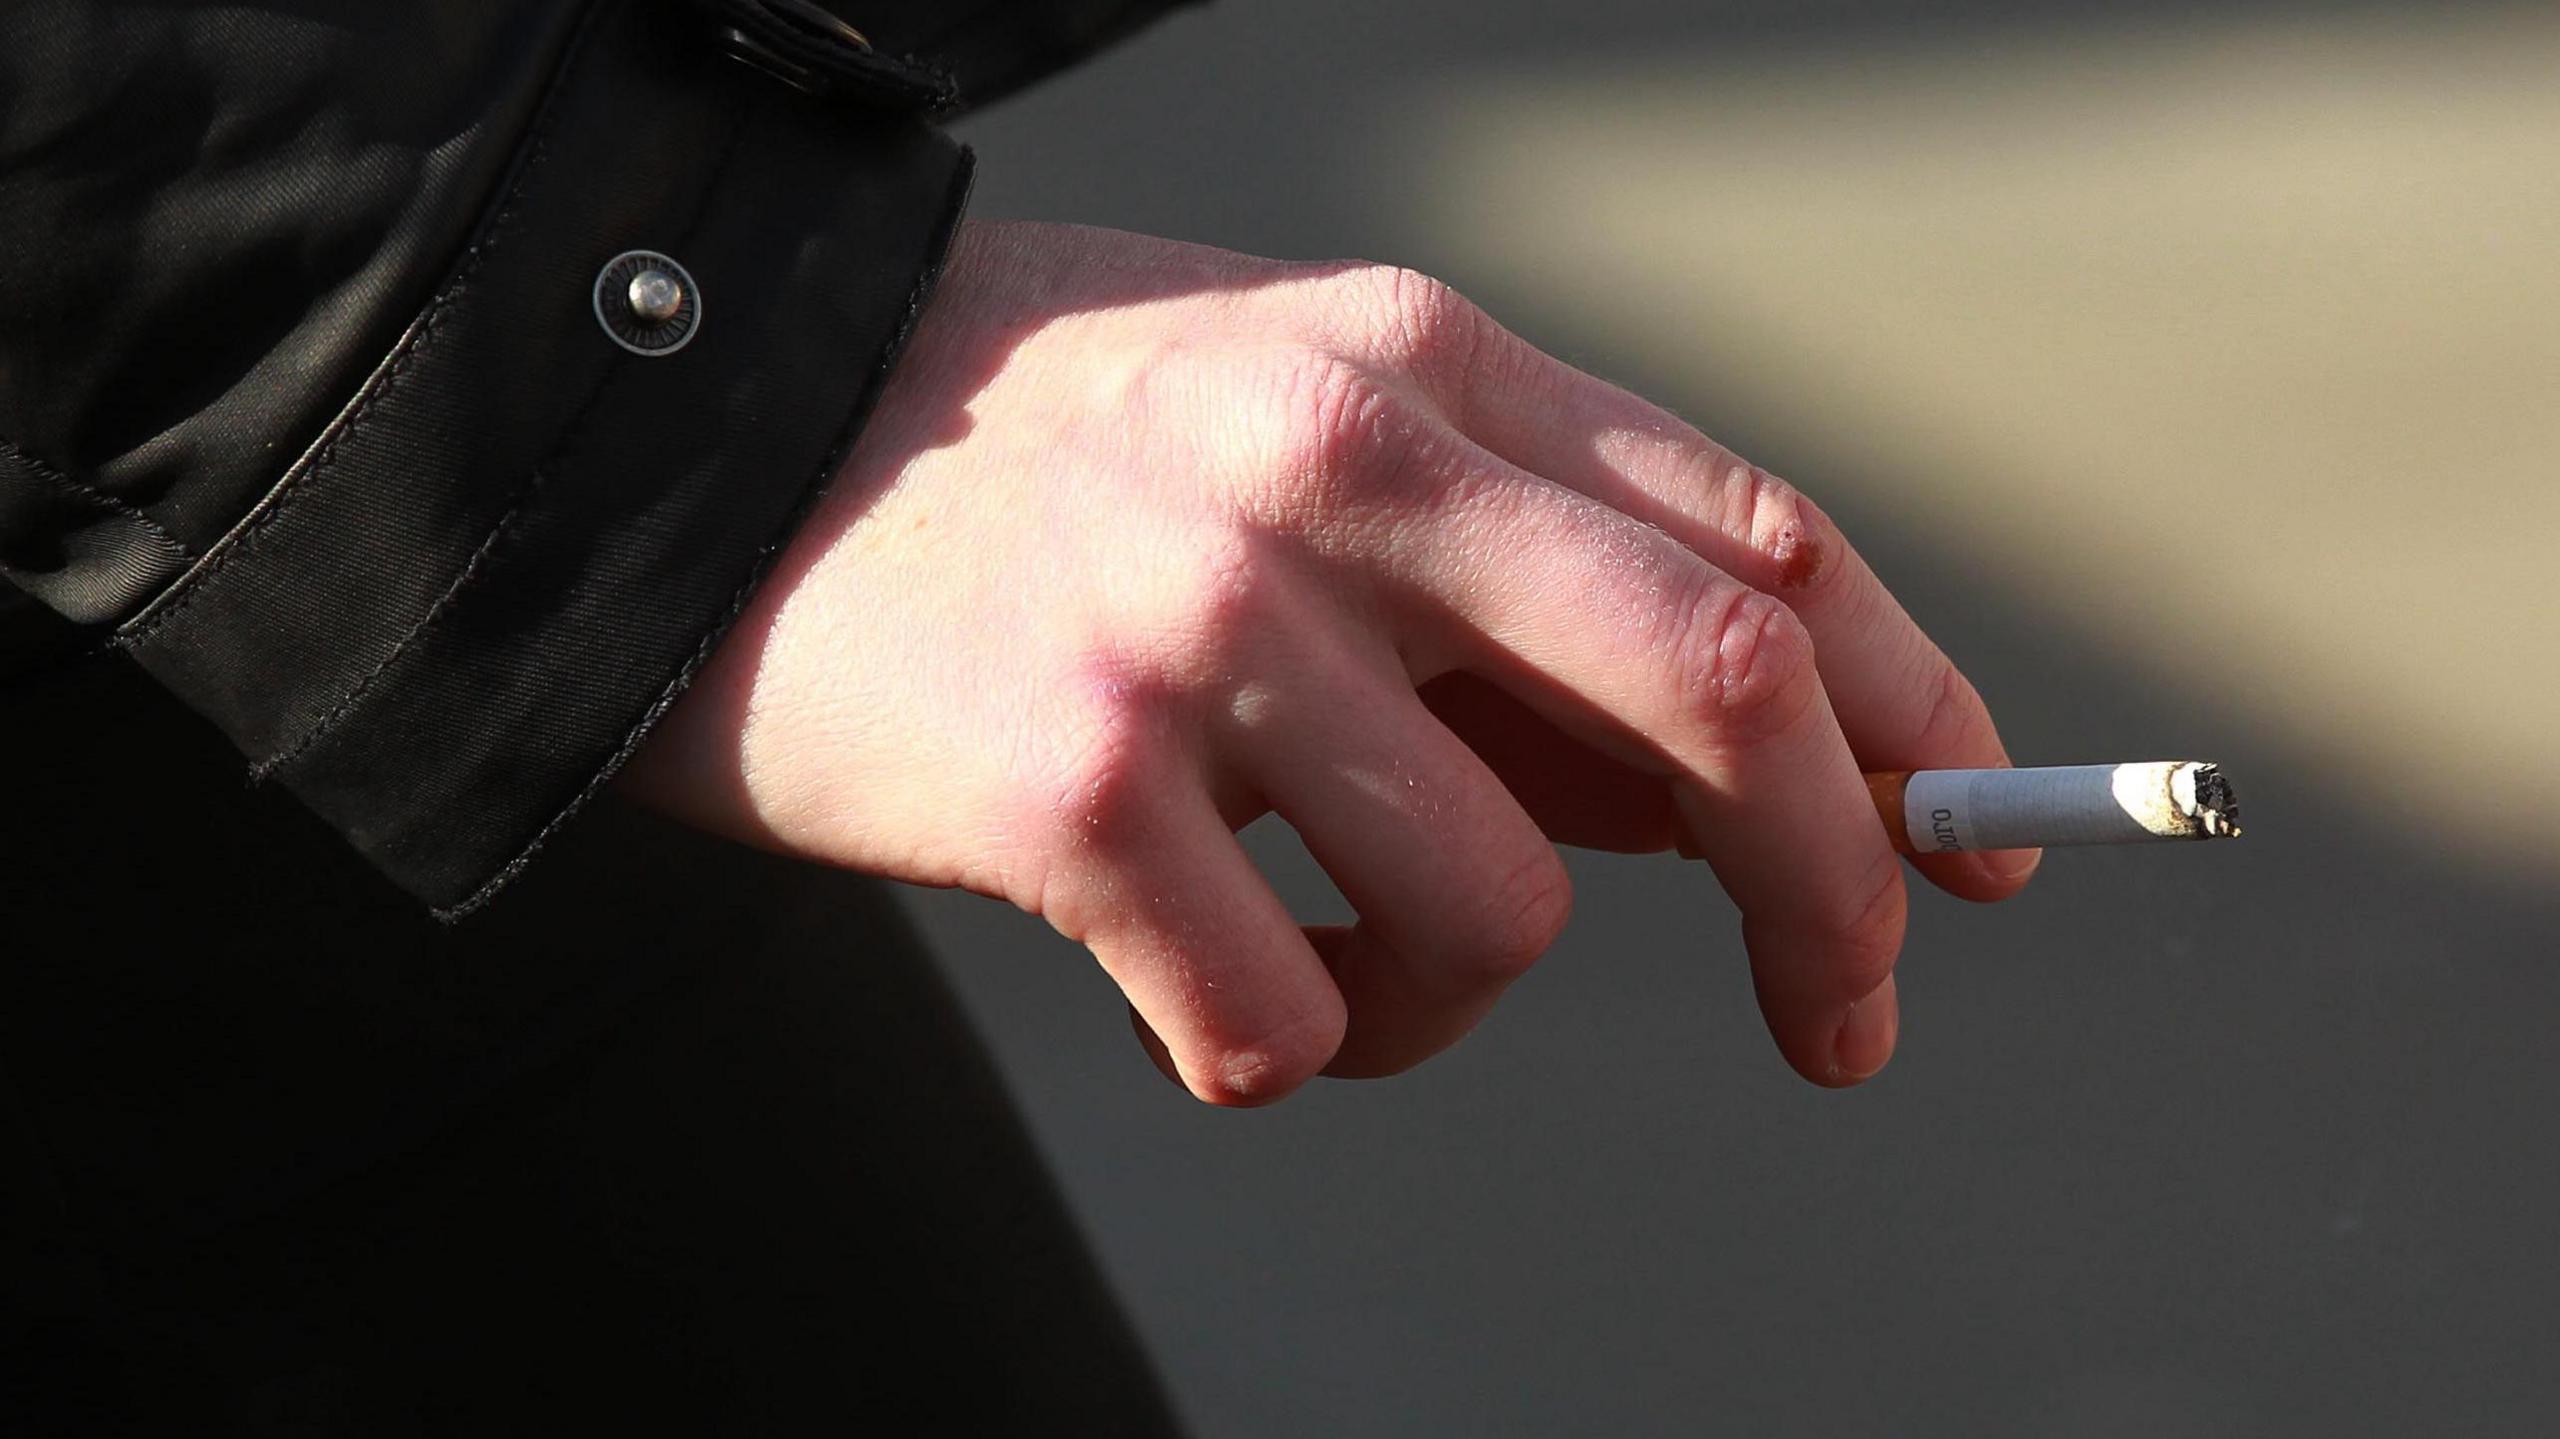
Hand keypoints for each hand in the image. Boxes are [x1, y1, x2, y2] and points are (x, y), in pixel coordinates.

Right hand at [622, 221, 2036, 1102]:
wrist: (679, 444)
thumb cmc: (1009, 468)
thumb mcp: (1279, 441)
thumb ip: (1503, 585)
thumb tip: (1737, 793)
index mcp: (1416, 359)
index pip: (1759, 536)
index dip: (1910, 711)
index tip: (1966, 854)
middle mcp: (1334, 457)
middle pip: (1721, 691)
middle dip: (1832, 889)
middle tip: (1840, 1021)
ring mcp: (1201, 615)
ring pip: (1503, 909)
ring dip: (1453, 999)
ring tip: (1331, 968)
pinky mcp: (1068, 779)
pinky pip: (1286, 1021)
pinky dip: (1288, 1053)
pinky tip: (1200, 985)